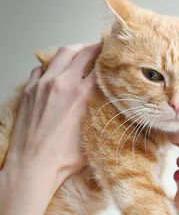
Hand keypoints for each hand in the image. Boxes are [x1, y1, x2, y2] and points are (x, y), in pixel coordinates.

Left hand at [2, 42, 101, 198]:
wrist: (33, 165)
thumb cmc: (62, 158)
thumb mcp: (92, 135)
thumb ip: (100, 114)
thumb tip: (108, 106)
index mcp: (80, 94)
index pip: (99, 65)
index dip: (108, 59)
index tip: (113, 56)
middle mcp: (61, 84)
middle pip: (80, 52)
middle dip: (92, 48)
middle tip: (99, 49)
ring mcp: (42, 85)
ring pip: (59, 55)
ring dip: (72, 52)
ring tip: (79, 55)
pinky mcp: (29, 91)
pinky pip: (41, 69)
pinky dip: (51, 67)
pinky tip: (56, 74)